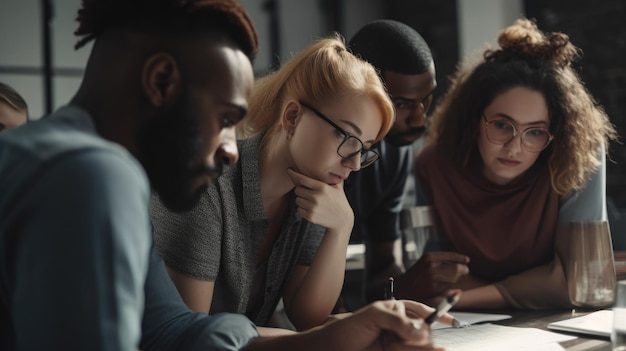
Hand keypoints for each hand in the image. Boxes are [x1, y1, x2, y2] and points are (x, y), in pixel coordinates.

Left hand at [287, 168, 353, 232]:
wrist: (342, 220)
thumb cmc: (339, 201)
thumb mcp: (337, 187)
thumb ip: (330, 177)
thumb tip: (327, 164)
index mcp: (322, 187)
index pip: (302, 179)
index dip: (294, 174)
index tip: (289, 170)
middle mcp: (316, 196)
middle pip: (298, 190)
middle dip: (301, 190)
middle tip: (309, 193)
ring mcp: (312, 207)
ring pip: (297, 200)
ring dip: (302, 200)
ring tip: (312, 202)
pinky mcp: (310, 216)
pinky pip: (299, 210)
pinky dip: (303, 209)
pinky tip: (312, 209)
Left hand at [320, 300, 443, 350]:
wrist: (332, 349)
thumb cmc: (348, 328)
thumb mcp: (372, 316)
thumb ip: (397, 321)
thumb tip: (420, 332)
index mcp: (395, 310)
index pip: (421, 310)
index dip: (439, 314)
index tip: (453, 321)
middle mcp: (399, 327)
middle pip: (424, 331)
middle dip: (424, 335)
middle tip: (414, 339)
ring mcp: (398, 343)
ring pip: (420, 345)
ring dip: (426, 347)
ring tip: (415, 347)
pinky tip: (434, 350)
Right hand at [396, 252, 468, 300]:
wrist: (402, 287)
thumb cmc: (415, 275)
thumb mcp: (425, 262)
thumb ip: (442, 261)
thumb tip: (463, 263)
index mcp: (430, 256)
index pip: (451, 256)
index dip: (461, 259)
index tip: (467, 260)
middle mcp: (431, 264)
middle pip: (456, 268)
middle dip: (461, 271)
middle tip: (464, 272)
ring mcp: (432, 276)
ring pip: (453, 279)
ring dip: (453, 280)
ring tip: (441, 281)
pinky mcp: (433, 288)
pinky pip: (448, 287)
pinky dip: (448, 288)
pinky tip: (438, 288)